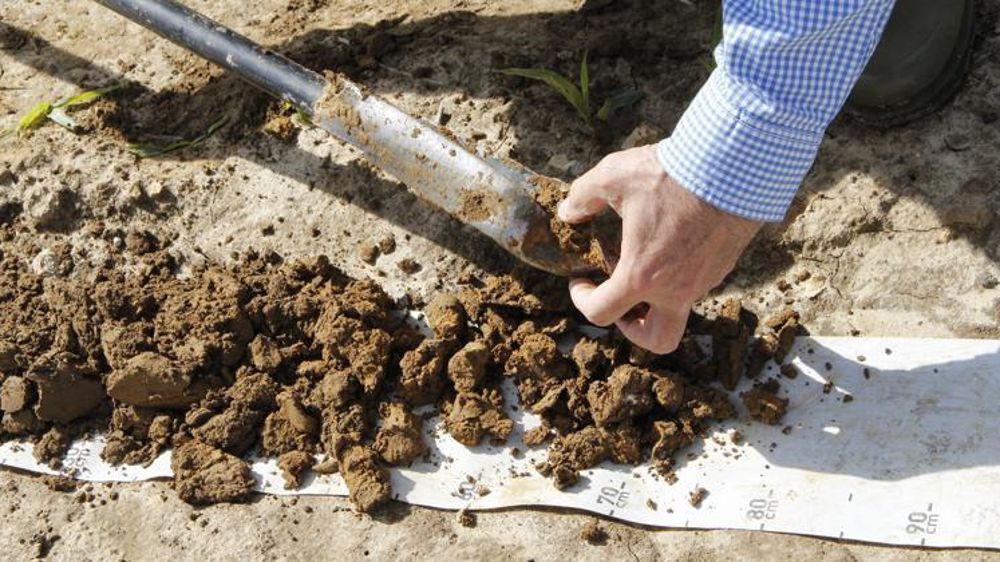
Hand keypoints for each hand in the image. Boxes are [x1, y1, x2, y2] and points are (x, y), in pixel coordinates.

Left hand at [559, 145, 761, 352]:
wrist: (733, 165)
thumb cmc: (670, 174)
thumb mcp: (613, 176)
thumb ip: (583, 197)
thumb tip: (568, 212)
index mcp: (641, 276)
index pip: (600, 313)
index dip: (582, 300)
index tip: (580, 281)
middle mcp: (675, 290)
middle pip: (657, 341)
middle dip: (634, 328)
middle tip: (621, 297)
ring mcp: (704, 282)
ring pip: (679, 310)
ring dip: (657, 297)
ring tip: (646, 258)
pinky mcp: (723, 267)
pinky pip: (697, 284)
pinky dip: (679, 274)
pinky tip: (673, 239)